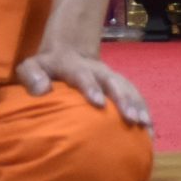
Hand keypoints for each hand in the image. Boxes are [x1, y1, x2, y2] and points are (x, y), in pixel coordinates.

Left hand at [14, 42, 150, 130]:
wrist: (69, 50)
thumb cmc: (46, 67)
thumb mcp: (32, 66)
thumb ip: (31, 75)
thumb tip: (41, 90)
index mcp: (73, 65)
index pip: (83, 75)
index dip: (91, 87)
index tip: (98, 103)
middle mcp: (96, 70)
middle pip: (113, 81)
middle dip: (123, 99)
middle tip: (131, 118)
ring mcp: (111, 76)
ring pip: (128, 88)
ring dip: (137, 105)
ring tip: (145, 125)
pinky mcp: (120, 83)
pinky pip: (135, 95)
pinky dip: (144, 110)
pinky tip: (149, 130)